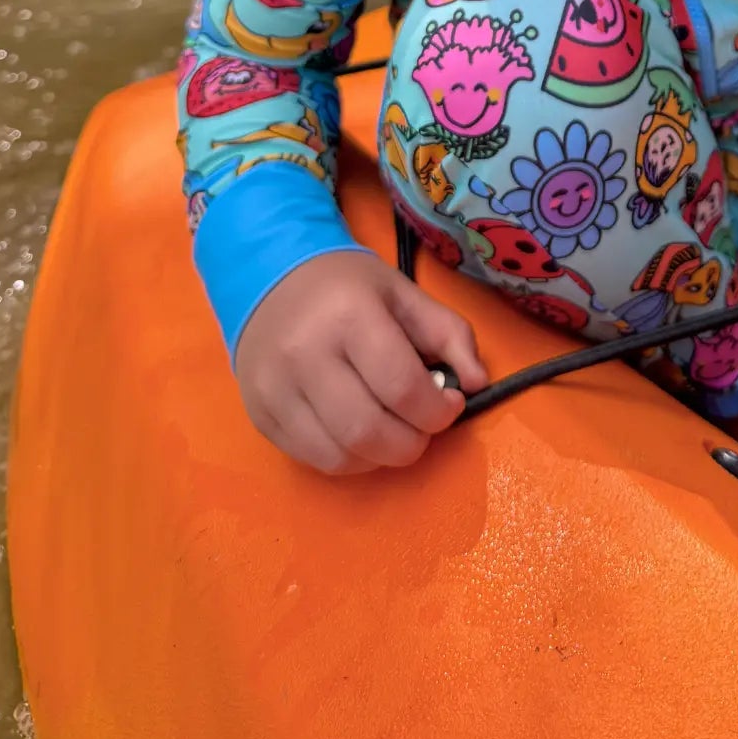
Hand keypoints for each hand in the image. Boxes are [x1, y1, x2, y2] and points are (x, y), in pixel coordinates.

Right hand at [235, 250, 487, 474]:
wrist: (270, 278)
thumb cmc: (347, 287)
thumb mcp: (405, 294)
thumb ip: (450, 334)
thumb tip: (477, 384)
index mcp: (349, 316)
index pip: (402, 387)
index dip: (438, 410)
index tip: (450, 404)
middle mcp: (305, 355)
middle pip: (369, 432)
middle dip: (413, 443)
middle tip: (424, 425)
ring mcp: (275, 389)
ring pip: (339, 457)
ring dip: (381, 457)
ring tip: (394, 430)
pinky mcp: (260, 416)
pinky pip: (313, 460)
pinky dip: (348, 459)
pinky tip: (360, 433)